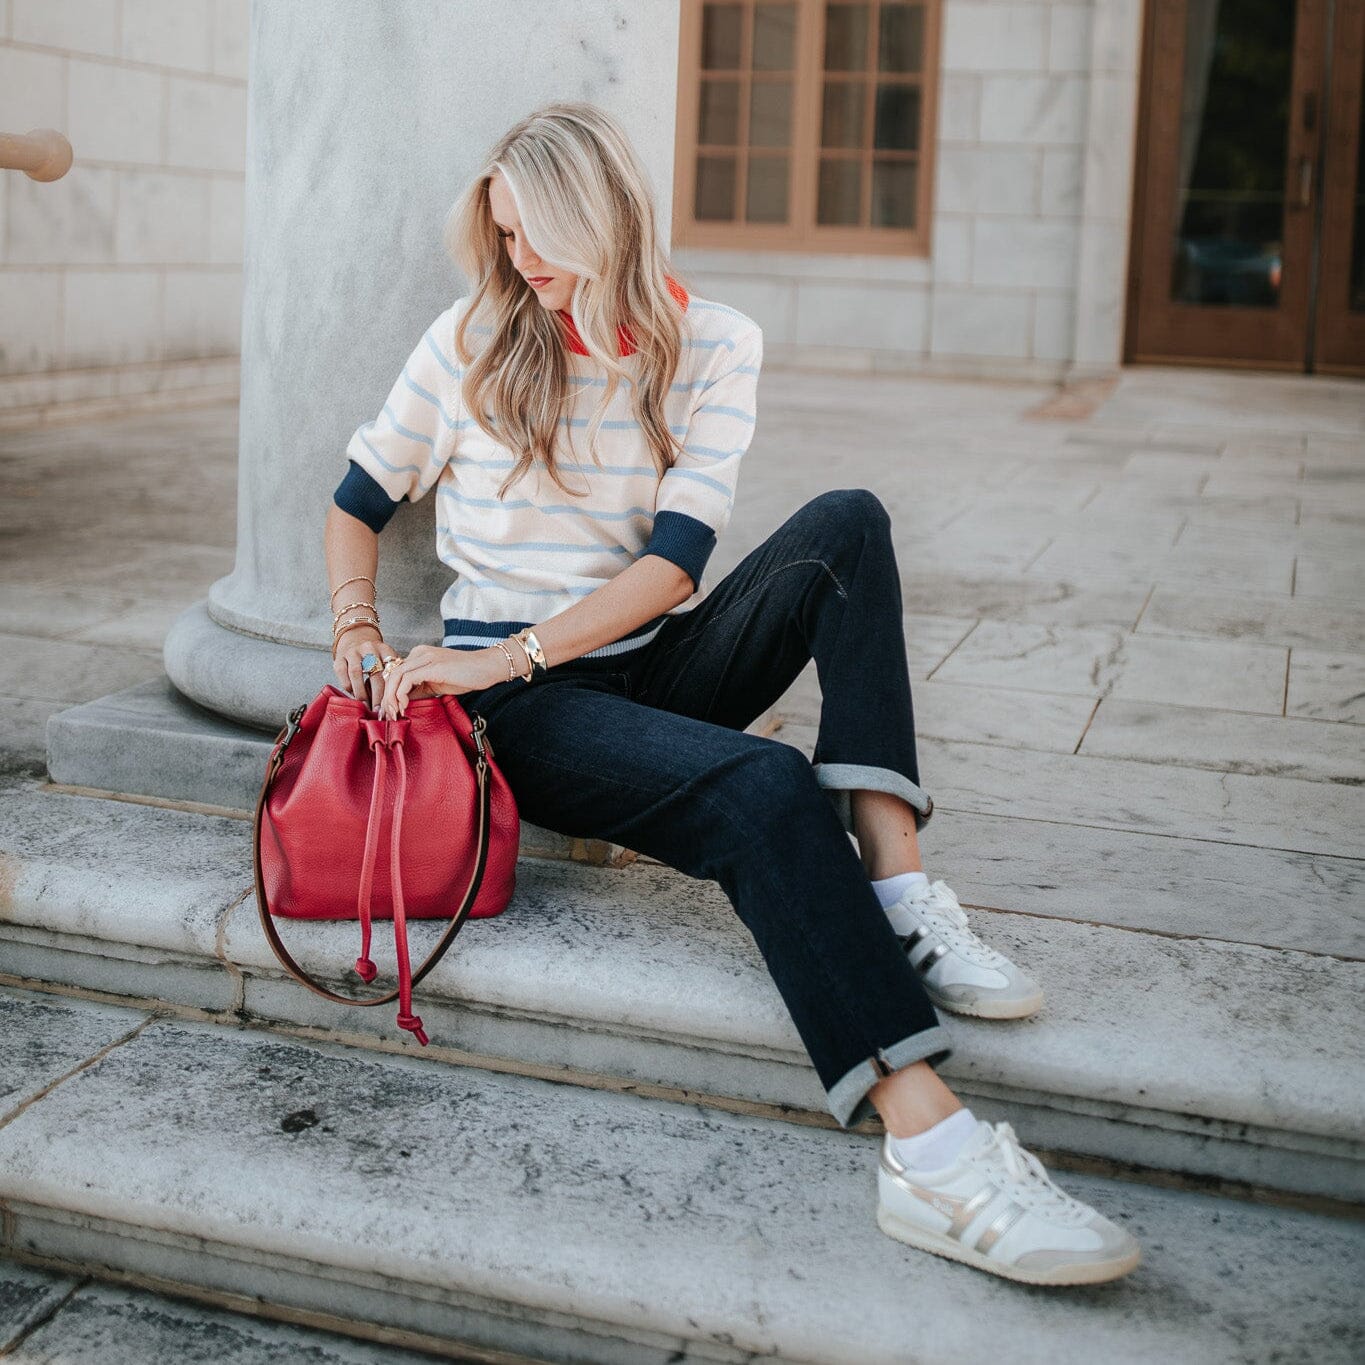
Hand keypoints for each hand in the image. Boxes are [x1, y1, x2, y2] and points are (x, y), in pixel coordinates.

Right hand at [333, 628, 397, 708]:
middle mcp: (369, 648)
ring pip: (357, 674)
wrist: (356, 638)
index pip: (391, 671)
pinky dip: (349, 688)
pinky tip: (354, 696)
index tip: (394, 705)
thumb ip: (393, 674)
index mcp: (385, 649)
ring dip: (362, 693)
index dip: (393, 689)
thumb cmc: (376, 656)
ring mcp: (353, 652)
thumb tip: (398, 701)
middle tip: (380, 711)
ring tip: (366, 707)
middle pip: (376, 674)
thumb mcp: (388, 659)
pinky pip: (343, 674)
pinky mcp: (339, 657)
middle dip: (378, 696)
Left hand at [376, 645, 510, 719]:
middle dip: (387, 697)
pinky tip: (404, 705)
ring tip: (395, 713)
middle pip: (392, 674)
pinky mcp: (432, 665)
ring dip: (391, 697)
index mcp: (420, 655)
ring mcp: (425, 657)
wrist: (487, 668)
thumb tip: (402, 702)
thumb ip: (420, 689)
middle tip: (388, 715)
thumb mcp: (437, 683)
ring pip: (396, 676)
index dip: (389, 692)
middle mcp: (420, 653)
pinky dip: (401, 694)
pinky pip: (407, 679)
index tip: (390, 710)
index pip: (396, 673)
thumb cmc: (466, 675)